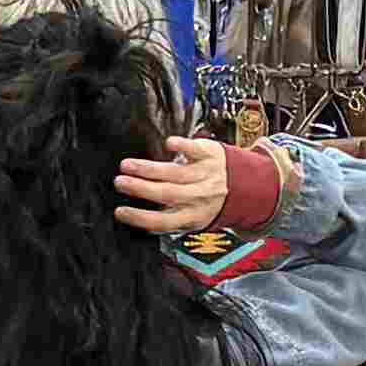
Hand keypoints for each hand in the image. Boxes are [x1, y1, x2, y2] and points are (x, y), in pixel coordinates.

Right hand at [114, 141, 236, 239]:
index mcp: (192, 217)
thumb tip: (134, 220)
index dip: (140, 217)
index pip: (163, 221)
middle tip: (119, 182)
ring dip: (149, 169)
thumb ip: (169, 219)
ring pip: (176, 172)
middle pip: (167, 194)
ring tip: (127, 165)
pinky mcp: (210, 155)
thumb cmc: (208, 204)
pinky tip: (168, 143)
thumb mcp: (192, 219)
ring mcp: (206, 175)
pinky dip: (183, 147)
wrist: (245, 187)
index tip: (120, 211)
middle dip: (141, 188)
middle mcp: (199, 197)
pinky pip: (196, 150)